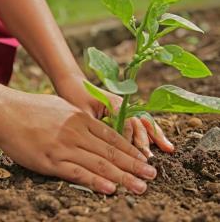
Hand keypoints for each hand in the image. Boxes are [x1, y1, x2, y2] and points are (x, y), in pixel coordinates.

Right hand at [0, 91, 156, 194]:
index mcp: (79, 118)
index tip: (144, 159)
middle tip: (152, 176)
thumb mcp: (59, 106)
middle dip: (134, 165)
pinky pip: (77, 173)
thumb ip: (77, 118)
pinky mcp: (50, 160)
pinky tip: (110, 189)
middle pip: (111, 152)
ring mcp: (64, 146)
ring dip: (122, 177)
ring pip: (99, 164)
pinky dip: (95, 181)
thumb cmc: (30, 108)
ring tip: (140, 186)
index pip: (112, 137)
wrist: (4, 110)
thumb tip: (91, 127)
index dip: (131, 150)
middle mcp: (76, 132)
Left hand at [53, 73, 173, 157]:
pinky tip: (163, 143)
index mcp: (113, 103)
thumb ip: (95, 126)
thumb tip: (103, 145)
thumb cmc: (74, 97)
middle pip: (138, 123)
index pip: (126, 123)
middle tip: (148, 158)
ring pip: (144, 123)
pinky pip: (141, 124)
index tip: (132, 154)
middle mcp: (123, 105)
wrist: (73, 83)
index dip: (129, 139)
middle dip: (144, 141)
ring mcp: (126, 108)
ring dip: (155, 136)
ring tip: (168, 149)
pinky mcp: (124, 113)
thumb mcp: (82, 113)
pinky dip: (152, 133)